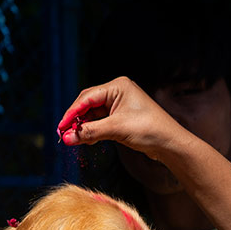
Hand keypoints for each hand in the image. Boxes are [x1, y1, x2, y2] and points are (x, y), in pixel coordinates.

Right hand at [56, 77, 188, 159]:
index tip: (61, 127)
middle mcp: (118, 92)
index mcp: (118, 86)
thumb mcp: (116, 130)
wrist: (170, 143)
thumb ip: (89, 132)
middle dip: (76, 120)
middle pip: (87, 104)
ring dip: (84, 127)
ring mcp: (120, 104)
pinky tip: (86, 139)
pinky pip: (101, 121)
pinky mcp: (121, 117)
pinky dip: (93, 130)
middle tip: (64, 134)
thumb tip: (67, 137)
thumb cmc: (149, 130)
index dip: (72, 113)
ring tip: (74, 139)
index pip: (87, 97)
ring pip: (93, 114)